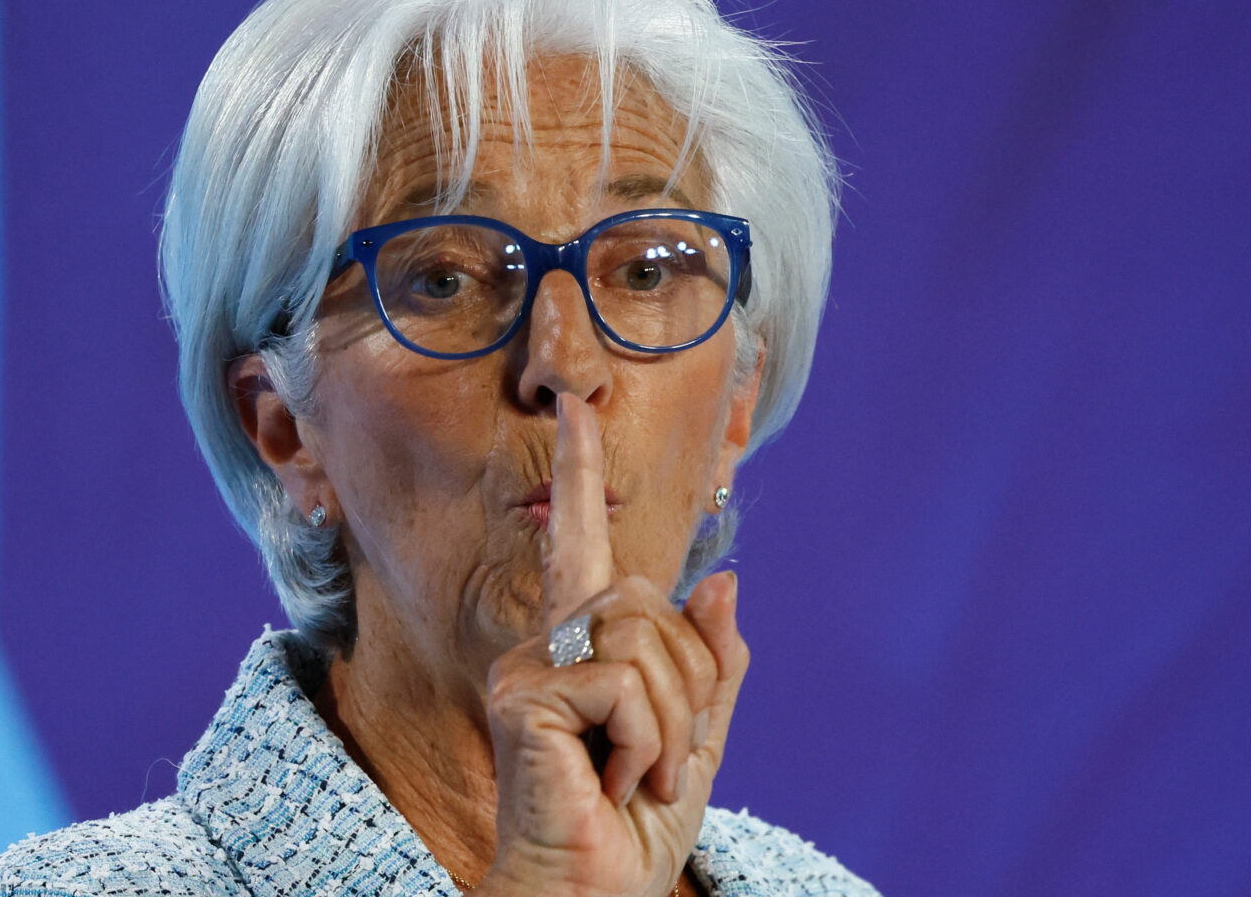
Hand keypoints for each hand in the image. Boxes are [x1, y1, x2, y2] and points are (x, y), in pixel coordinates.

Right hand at [479, 394, 749, 896]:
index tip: (572, 402)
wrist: (592, 896)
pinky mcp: (526, 693)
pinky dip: (646, 739)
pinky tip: (611, 778)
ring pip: (646, 638)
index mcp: (587, 645)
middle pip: (656, 604)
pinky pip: (625, 681)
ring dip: (671, 721)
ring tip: (634, 773)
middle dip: (689, 686)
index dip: (579, 470)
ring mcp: (532, 665)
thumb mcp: (695, 739)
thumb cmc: (630, 825)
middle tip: (658, 760)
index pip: (584, 542)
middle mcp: (550, 641)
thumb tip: (725, 577)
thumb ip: (710, 664)